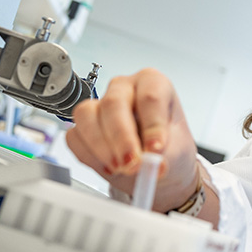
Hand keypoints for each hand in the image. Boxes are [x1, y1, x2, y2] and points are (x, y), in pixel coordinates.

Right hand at [65, 68, 199, 211]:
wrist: (157, 166)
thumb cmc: (170, 149)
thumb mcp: (177, 152)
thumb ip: (163, 156)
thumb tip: (148, 160)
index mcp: (153, 83)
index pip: (150, 96)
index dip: (152, 125)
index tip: (156, 150)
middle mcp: (125, 89)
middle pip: (114, 103)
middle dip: (121, 138)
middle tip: (132, 164)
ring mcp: (100, 104)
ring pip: (86, 115)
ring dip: (101, 147)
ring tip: (120, 168)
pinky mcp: (84, 126)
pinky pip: (75, 136)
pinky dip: (89, 156)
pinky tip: (108, 167)